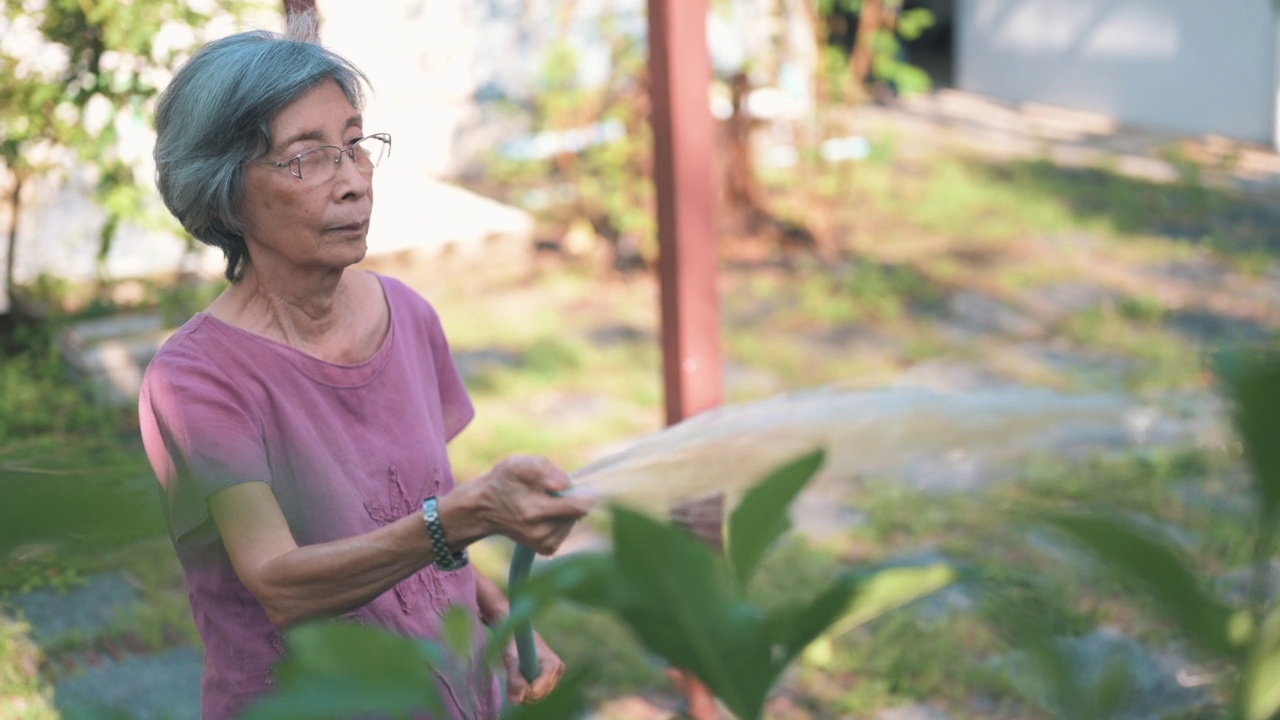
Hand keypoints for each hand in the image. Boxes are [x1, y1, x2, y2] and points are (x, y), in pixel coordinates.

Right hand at [442, 455, 593, 554]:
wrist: (484, 508)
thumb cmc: (503, 482)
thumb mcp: (518, 464)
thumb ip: (544, 469)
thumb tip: (565, 483)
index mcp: (535, 511)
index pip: (577, 507)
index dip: (586, 494)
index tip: (586, 487)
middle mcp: (541, 532)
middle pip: (578, 513)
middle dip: (570, 498)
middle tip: (549, 491)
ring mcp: (544, 543)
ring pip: (573, 521)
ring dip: (564, 510)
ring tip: (543, 502)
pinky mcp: (546, 549)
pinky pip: (566, 530)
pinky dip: (560, 520)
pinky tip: (544, 514)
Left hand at [502, 631, 564, 704]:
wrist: (520, 635)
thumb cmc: (515, 643)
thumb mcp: (512, 659)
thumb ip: (514, 680)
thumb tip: (515, 702)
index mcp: (553, 664)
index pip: (538, 690)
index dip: (523, 689)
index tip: (512, 679)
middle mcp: (558, 673)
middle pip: (538, 696)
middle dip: (522, 691)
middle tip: (512, 675)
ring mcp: (556, 678)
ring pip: (536, 698)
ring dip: (522, 691)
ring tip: (516, 675)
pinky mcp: (550, 682)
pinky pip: (535, 696)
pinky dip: (524, 691)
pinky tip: (521, 679)